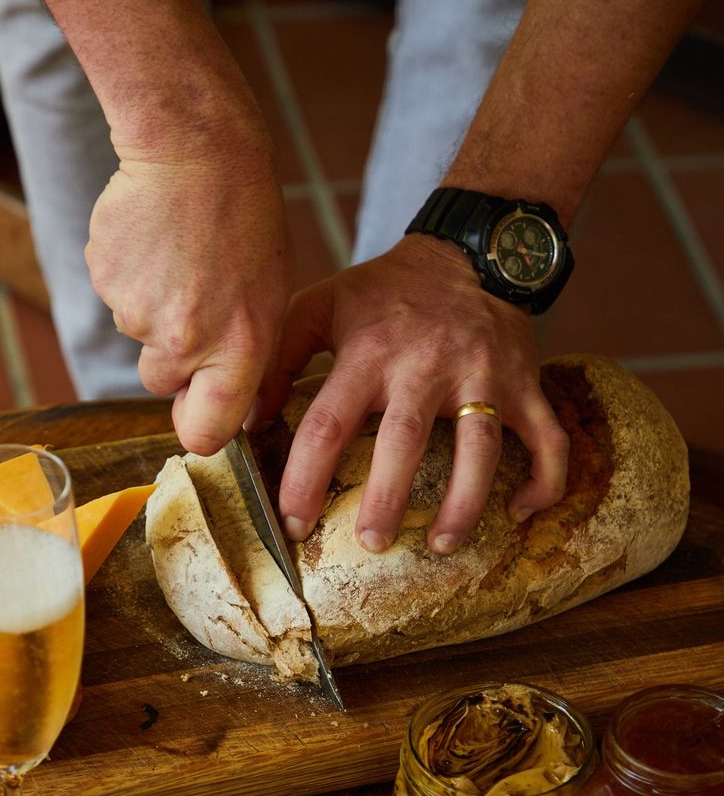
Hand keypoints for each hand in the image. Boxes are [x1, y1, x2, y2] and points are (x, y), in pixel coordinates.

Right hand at [85, 140, 290, 456]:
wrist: (196, 147)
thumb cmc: (246, 220)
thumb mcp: (271, 296)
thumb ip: (247, 357)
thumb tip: (229, 409)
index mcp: (237, 349)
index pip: (205, 433)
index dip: (198, 427)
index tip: (197, 414)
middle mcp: (185, 340)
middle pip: (159, 382)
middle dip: (171, 358)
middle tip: (193, 302)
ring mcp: (138, 311)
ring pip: (136, 335)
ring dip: (153, 307)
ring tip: (179, 257)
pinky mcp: (104, 279)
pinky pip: (115, 295)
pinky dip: (130, 275)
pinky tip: (154, 240)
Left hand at [257, 236, 569, 553]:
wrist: (471, 251)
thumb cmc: (386, 294)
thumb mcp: (322, 306)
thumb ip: (279, 358)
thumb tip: (248, 424)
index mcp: (370, 351)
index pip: (329, 423)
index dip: (307, 478)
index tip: (296, 523)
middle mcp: (427, 364)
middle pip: (403, 440)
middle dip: (385, 498)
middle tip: (370, 544)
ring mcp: (484, 374)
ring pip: (480, 447)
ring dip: (463, 503)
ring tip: (441, 545)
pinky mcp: (527, 382)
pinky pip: (547, 437)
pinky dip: (544, 479)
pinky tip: (521, 513)